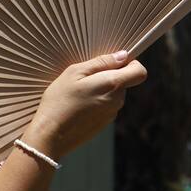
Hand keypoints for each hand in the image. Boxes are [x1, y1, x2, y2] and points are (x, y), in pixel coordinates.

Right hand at [21, 51, 147, 160]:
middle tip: (86, 78)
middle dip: (110, 75)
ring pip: (114, 93)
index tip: (114, 62)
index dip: (131, 63)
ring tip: (79, 93)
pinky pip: (107, 105)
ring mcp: (112, 114)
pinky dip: (97, 102)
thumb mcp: (75, 72)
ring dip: (102, 89)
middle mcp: (117, 101)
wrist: (50, 135)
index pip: (140, 72)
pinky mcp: (104, 124)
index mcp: (113, 85)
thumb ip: (102, 62)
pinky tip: (79, 105)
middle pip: (125, 81)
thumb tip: (123, 56)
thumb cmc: (59, 100)